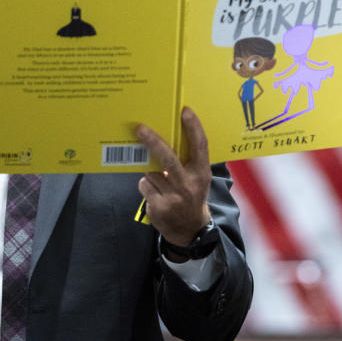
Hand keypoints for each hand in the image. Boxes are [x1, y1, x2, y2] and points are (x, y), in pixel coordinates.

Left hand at [135, 107, 211, 248]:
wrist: (189, 229)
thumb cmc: (192, 195)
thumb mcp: (198, 178)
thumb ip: (188, 161)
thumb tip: (166, 136)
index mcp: (201, 173)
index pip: (200, 146)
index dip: (194, 127)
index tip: (185, 111)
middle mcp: (188, 185)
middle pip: (168, 158)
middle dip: (152, 141)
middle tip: (139, 128)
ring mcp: (173, 197)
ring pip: (150, 172)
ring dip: (150, 173)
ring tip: (160, 181)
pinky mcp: (159, 207)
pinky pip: (144, 186)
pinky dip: (147, 186)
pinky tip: (156, 194)